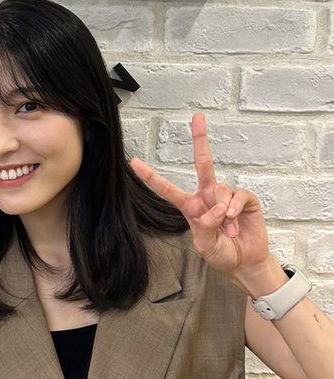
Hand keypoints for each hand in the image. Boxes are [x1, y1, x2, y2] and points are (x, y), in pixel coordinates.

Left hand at [131, 113, 274, 287]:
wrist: (245, 263)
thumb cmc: (221, 253)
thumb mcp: (205, 245)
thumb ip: (206, 227)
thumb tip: (217, 209)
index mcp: (190, 206)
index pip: (168, 189)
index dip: (151, 176)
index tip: (133, 162)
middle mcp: (207, 196)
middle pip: (202, 163)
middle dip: (200, 139)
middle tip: (198, 116)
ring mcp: (226, 196)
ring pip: (221, 188)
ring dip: (223, 212)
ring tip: (227, 230)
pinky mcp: (244, 200)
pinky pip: (238, 195)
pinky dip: (235, 208)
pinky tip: (235, 221)